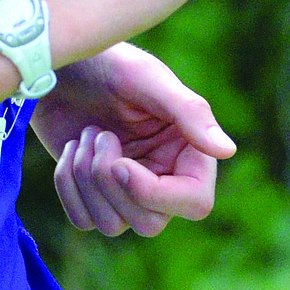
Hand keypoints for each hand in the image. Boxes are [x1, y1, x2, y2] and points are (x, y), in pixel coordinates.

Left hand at [31, 43, 233, 236]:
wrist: (61, 65)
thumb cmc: (108, 63)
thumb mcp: (146, 78)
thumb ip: (188, 111)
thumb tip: (227, 150)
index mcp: (187, 153)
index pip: (195, 204)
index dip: (154, 193)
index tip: (120, 164)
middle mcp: (161, 177)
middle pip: (148, 224)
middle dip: (110, 181)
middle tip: (97, 133)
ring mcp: (125, 189)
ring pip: (112, 225)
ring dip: (87, 177)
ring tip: (85, 133)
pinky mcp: (93, 193)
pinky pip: (83, 219)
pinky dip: (67, 185)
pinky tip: (69, 147)